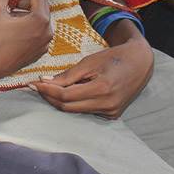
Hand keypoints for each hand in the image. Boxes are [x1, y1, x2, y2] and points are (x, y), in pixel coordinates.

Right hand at [0, 0, 53, 84]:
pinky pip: (39, 34)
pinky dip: (31, 29)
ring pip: (41, 21)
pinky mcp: (39, 53)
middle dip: (28, 1)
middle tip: (12, 4)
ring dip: (30, 15)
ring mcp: (44, 44)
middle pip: (42, 6)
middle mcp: (47, 31)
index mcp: (39, 19)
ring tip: (12, 19)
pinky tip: (15, 31)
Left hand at [30, 36, 153, 118]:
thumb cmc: (113, 58)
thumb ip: (68, 75)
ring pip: (76, 111)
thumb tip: (45, 82)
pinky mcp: (112, 115)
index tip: (33, 83)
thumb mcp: (90, 62)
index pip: (66, 95)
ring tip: (48, 89)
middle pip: (68, 107)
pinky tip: (67, 93)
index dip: (46, 90)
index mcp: (102, 89)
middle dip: (49, 97)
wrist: (140, 63)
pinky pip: (86, 111)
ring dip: (60, 101)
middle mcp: (107, 105)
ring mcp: (111, 112)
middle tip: (36, 87)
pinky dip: (74, 103)